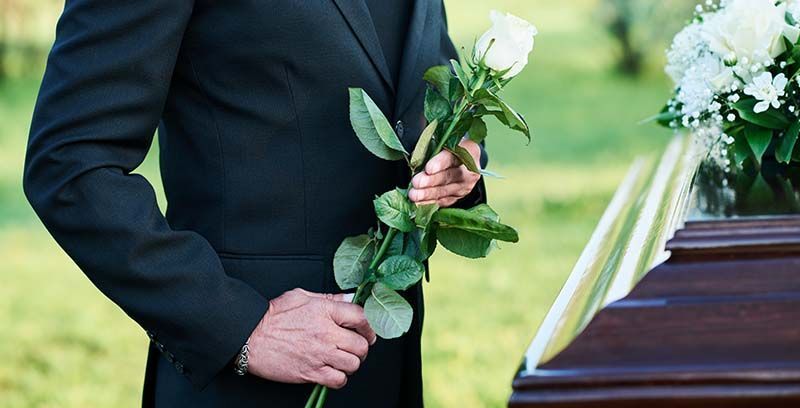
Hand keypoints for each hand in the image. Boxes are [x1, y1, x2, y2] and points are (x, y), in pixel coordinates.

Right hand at [246, 289, 376, 388]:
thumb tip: (348, 298)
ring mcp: (319, 354)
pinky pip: (338, 380)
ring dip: (351, 363)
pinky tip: (333, 371)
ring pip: (353, 364)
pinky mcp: (311, 372)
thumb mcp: (301, 296)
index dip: (369, 325)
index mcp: (324, 311)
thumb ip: (328, 298)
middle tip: (356, 346)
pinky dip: (339, 378)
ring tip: (343, 359)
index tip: (367, 330)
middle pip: (361, 344)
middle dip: (362, 346)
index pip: (361, 317)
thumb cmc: (272, 316)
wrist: (249, 337)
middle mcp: (325, 333)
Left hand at [409, 139, 480, 207]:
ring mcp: (465, 186)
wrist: (461, 159)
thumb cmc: (449, 147)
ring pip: (445, 191)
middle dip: (431, 181)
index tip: (428, 168)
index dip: (440, 163)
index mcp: (469, 149)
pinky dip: (430, 203)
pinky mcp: (458, 196)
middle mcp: (470, 170)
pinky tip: (419, 203)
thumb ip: (433, 147)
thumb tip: (415, 158)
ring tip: (414, 195)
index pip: (454, 156)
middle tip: (416, 182)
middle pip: (449, 176)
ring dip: (428, 194)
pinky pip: (444, 201)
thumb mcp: (444, 141)